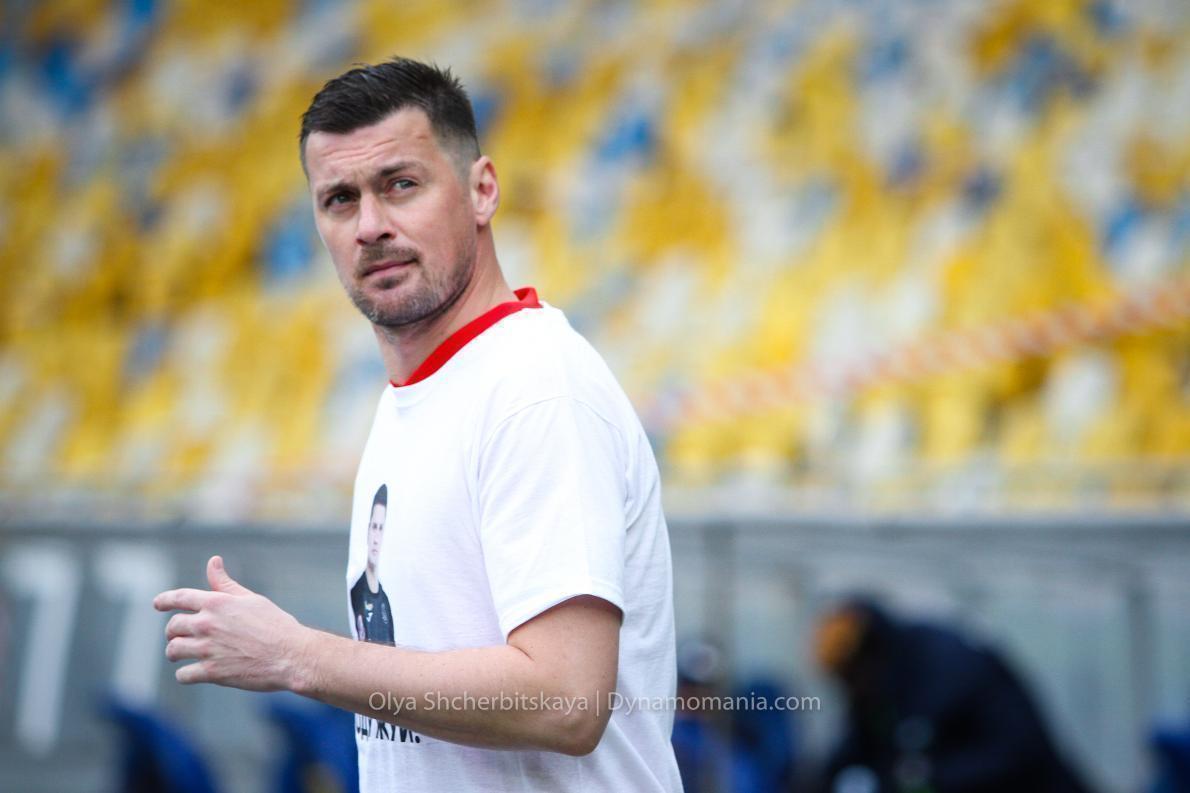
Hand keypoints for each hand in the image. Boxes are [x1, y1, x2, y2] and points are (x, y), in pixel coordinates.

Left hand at [154, 555, 310, 691]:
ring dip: (175, 653)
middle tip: (177, 637)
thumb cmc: (275, 624)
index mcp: (217, 603)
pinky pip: (184, 675)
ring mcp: (207, 649)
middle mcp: (207, 624)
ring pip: (174, 651)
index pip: (179, 597)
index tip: (157, 604)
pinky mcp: (211, 672)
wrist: (290, 654)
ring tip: (181, 655)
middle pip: (173, 627)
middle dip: (173, 632)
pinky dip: (185, 674)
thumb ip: (226, 584)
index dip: (164, 600)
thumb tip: (213, 561)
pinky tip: (193, 673)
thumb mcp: (250, 599)